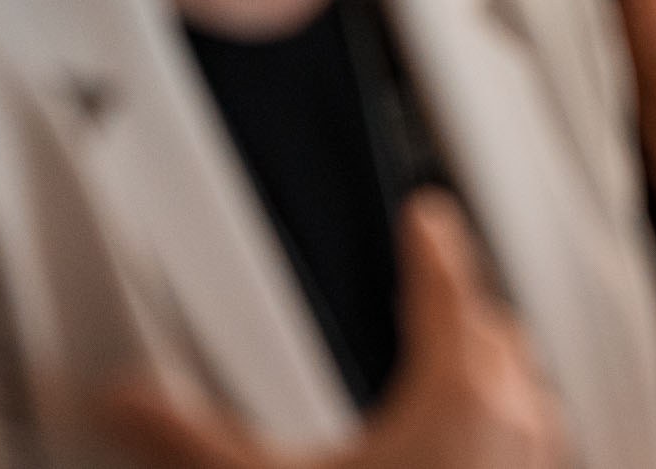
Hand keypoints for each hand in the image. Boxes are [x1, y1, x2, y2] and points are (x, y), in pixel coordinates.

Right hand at [102, 190, 568, 468]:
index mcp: (456, 392)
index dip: (434, 243)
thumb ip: (191, 439)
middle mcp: (514, 418)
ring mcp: (536, 461)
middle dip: (461, 298)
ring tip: (457, 350)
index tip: (425, 212)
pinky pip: (536, 433)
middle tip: (432, 278)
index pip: (446, 287)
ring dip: (491, 356)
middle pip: (494, 327)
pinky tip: (479, 436)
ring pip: (525, 380)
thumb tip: (119, 397)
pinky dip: (508, 411)